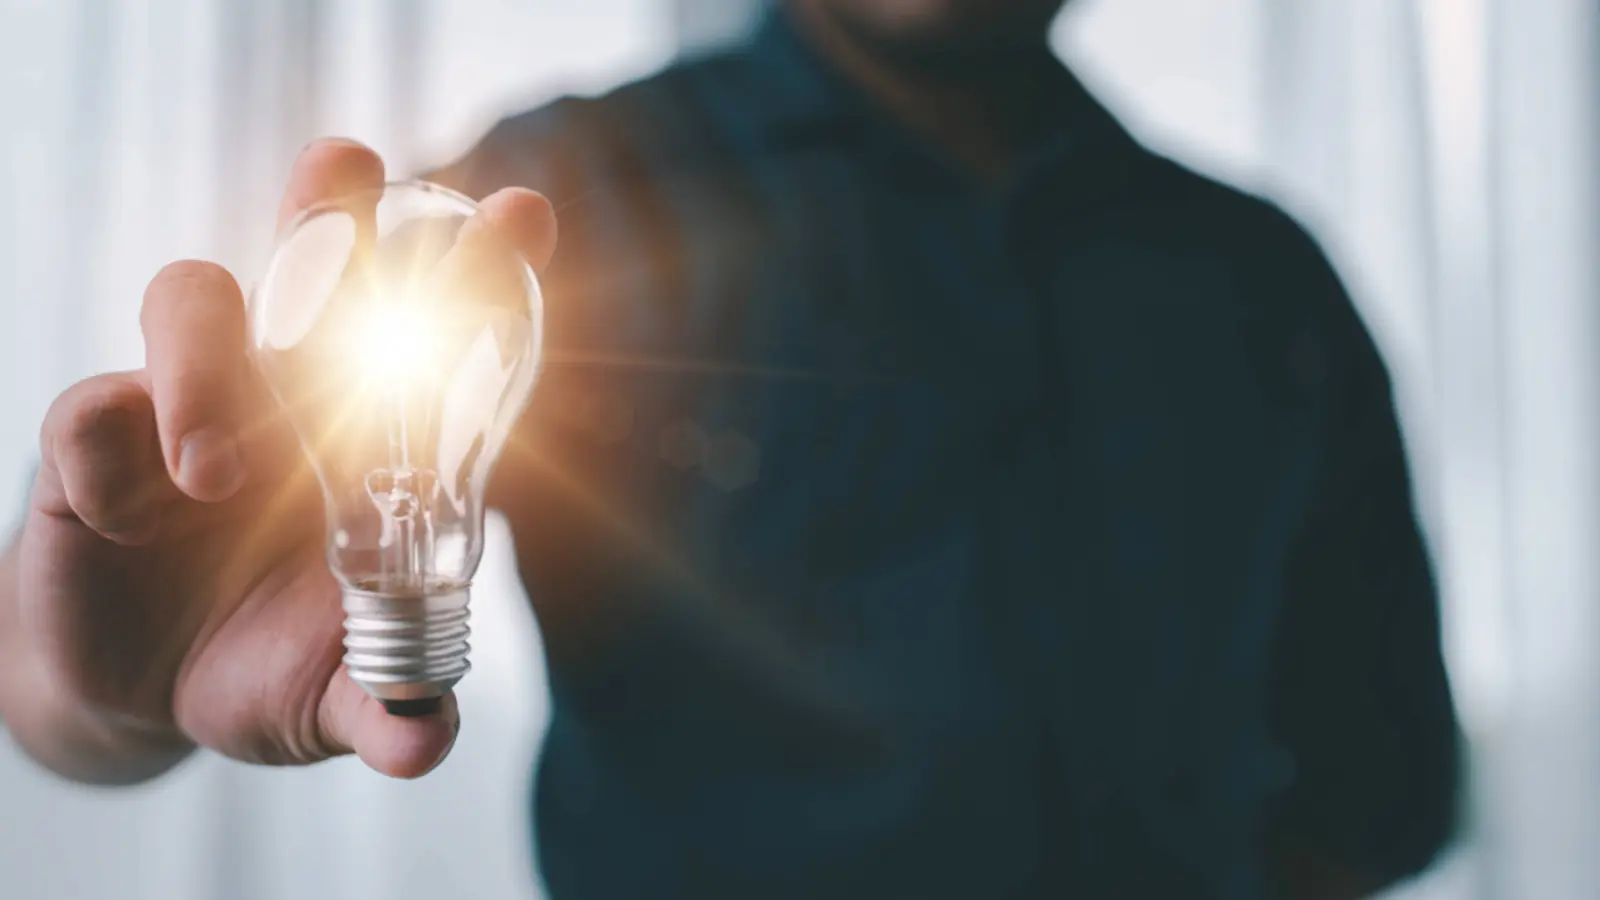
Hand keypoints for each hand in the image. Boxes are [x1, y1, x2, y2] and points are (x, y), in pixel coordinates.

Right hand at [1, 139, 556, 781]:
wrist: (144, 696)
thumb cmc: (268, 664)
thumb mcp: (336, 695)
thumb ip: (390, 706)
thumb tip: (424, 741)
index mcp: (377, 436)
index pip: (433, 330)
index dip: (479, 270)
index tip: (523, 213)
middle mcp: (288, 392)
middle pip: (312, 262)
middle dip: (335, 211)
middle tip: (348, 171)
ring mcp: (190, 402)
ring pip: (191, 300)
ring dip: (210, 363)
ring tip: (222, 473)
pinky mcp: (93, 443)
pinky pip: (93, 407)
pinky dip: (119, 442)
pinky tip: (137, 507)